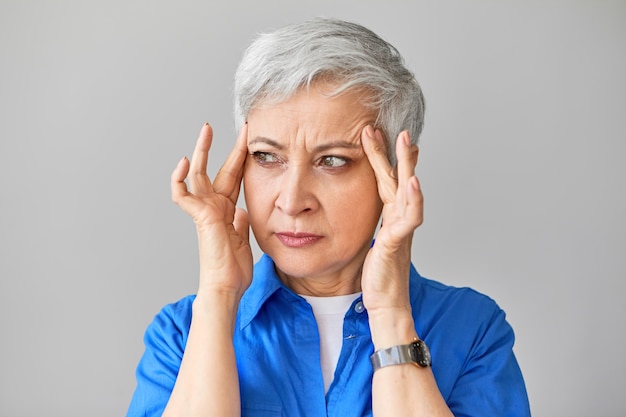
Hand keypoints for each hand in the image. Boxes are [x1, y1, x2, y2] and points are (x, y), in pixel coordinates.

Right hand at [170, 123, 252, 299]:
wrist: (227, 287)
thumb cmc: (233, 270)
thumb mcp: (243, 239)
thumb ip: (241, 222)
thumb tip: (241, 210)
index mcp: (226, 210)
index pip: (235, 177)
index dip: (242, 159)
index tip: (251, 140)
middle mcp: (214, 207)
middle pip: (219, 170)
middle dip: (227, 147)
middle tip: (238, 127)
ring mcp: (205, 211)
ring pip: (198, 174)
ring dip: (202, 151)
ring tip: (206, 130)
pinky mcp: (200, 217)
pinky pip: (182, 195)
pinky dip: (179, 179)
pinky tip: (184, 163)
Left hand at [360, 125, 422, 313]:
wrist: (386, 306)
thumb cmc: (377, 278)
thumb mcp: (371, 243)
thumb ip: (372, 226)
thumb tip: (363, 214)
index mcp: (390, 218)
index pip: (385, 182)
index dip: (382, 159)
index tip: (376, 135)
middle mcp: (399, 220)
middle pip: (398, 180)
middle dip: (396, 153)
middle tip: (393, 128)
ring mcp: (402, 230)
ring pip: (408, 192)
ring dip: (409, 166)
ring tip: (408, 143)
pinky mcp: (398, 243)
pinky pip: (409, 219)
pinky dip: (413, 200)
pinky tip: (412, 183)